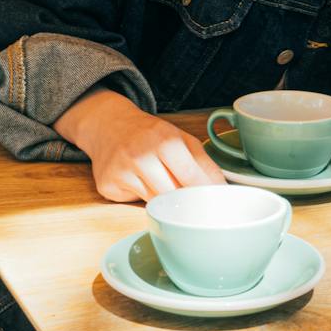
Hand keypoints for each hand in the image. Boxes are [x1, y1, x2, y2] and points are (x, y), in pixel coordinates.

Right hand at [55, 88, 225, 202]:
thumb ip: (204, 163)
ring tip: (164, 185)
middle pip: (173, 194)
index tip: (216, 204)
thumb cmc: (151, 135)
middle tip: (194, 203)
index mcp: (165, 140)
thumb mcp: (181, 139)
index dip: (204, 193)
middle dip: (186, 200)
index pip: (191, 177)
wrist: (110, 127)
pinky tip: (141, 183)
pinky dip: (144, 197)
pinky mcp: (108, 185)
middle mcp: (141, 155)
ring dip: (165, 200)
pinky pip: (135, 202)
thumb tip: (222, 190)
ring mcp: (122, 171)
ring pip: (155, 202)